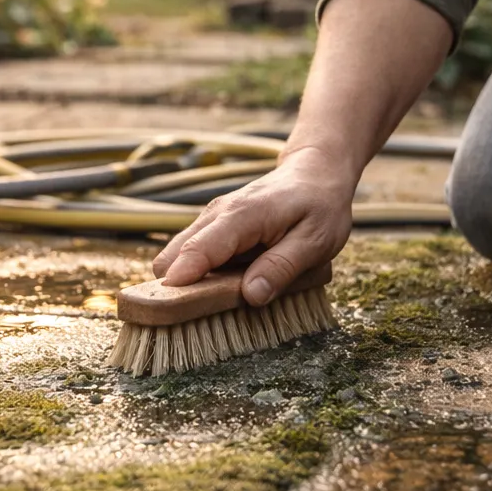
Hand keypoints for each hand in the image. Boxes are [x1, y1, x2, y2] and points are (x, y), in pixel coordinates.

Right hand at [152, 146, 356, 304]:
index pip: (197, 251)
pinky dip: (200, 276)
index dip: (181, 284)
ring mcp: (210, 221)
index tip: (173, 313)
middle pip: (171, 258)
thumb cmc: (319, 206)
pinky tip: (228, 286)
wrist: (315, 174)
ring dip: (190, 285)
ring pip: (176, 258)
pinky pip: (192, 257)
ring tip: (220, 304)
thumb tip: (251, 295)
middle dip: (179, 291)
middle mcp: (215, 216)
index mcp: (240, 217)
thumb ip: (281, 267)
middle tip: (205, 316)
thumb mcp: (315, 241)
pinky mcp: (213, 230)